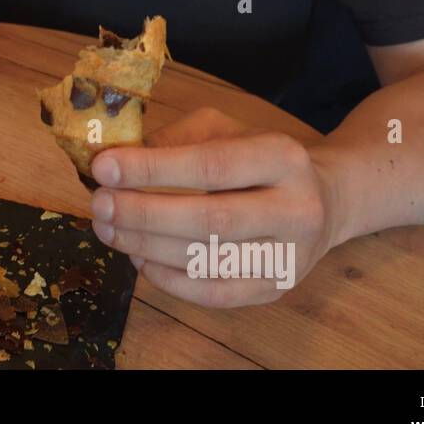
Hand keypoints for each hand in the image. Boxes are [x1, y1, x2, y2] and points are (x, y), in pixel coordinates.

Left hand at [87, 107, 342, 306]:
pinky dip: (168, 280)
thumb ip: (174, 140)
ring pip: (208, 260)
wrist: (325, 201)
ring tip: (108, 230)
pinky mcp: (275, 289)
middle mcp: (296, 209)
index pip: (211, 165)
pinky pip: (214, 293)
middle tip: (99, 205)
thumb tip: (113, 158)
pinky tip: (139, 259)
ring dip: (146, 247)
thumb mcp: (224, 131)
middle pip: (210, 219)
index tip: (103, 167)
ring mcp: (290, 256)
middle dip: (143, 213)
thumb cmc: (257, 161)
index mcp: (283, 157)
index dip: (152, 169)